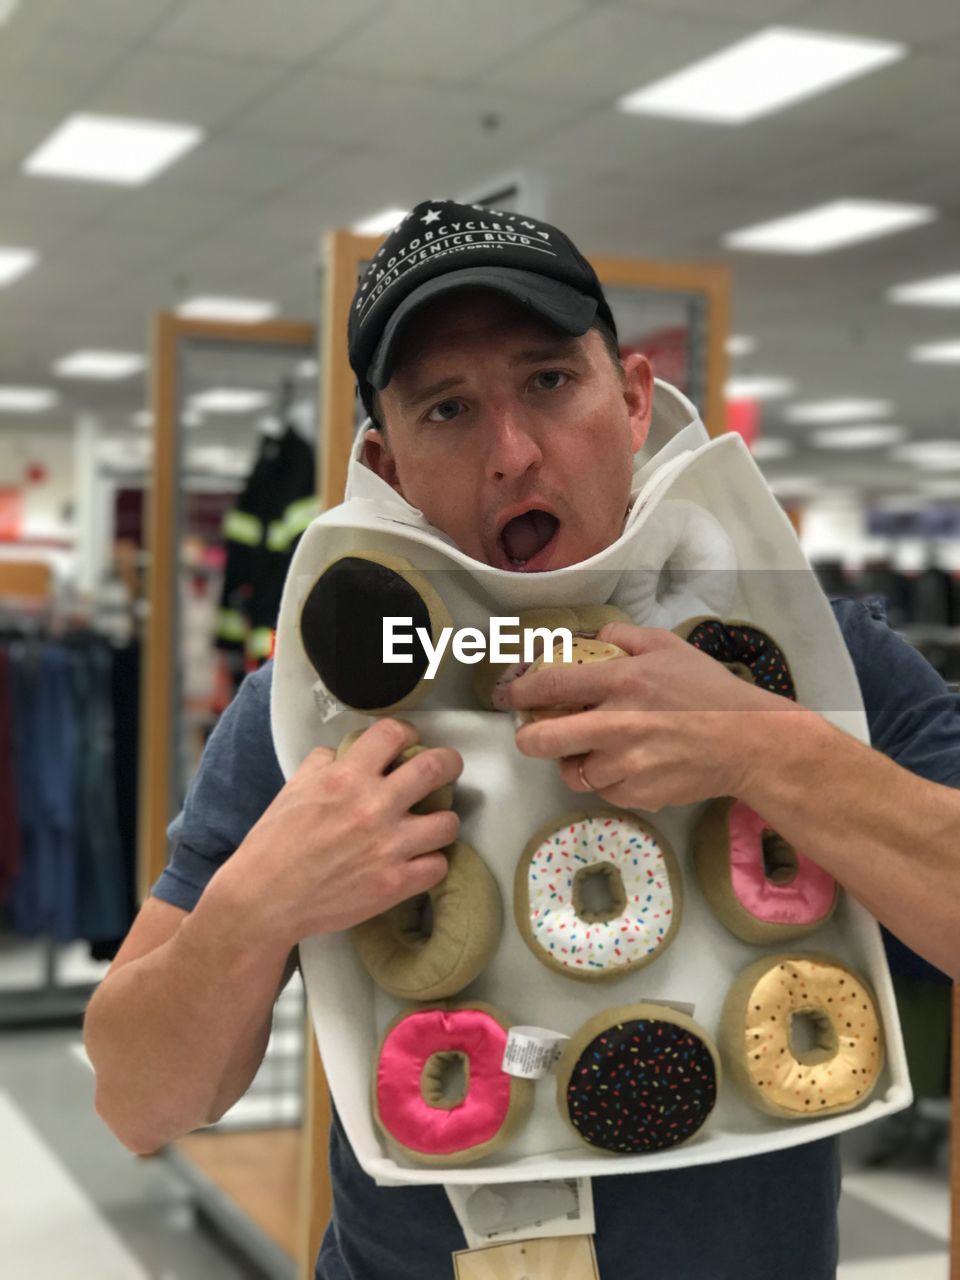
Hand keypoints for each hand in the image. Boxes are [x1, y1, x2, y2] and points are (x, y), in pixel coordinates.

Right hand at [221, 719, 462, 944]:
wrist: (264, 901)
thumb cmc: (273, 845)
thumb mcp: (293, 789)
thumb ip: (324, 764)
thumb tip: (345, 752)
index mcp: (346, 777)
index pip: (395, 733)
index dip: (407, 734)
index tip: (409, 742)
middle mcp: (373, 806)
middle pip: (437, 768)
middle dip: (448, 763)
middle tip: (446, 769)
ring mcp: (388, 846)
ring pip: (448, 822)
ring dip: (442, 821)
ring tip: (431, 825)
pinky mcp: (394, 884)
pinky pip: (438, 866)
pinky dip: (430, 863)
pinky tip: (417, 861)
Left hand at [507, 621, 803, 810]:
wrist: (749, 742)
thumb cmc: (708, 690)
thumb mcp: (668, 646)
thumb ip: (624, 637)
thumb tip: (590, 639)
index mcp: (623, 681)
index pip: (553, 686)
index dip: (522, 692)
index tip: (512, 696)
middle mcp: (618, 725)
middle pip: (544, 741)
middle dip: (528, 738)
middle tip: (531, 735)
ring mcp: (627, 765)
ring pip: (572, 772)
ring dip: (572, 762)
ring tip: (588, 751)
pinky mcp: (639, 794)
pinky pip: (602, 791)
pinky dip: (605, 780)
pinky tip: (622, 766)